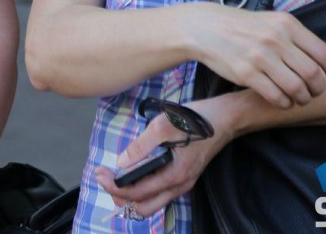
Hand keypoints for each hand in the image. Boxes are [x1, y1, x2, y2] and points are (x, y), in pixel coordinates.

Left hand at [94, 99, 230, 218]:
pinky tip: (134, 172)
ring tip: (115, 176)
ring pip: (151, 202)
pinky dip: (143, 188)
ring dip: (131, 194)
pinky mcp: (184, 176)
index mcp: (174, 176)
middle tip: (105, 177)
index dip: (114, 187)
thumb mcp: (163, 126)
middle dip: (120, 196)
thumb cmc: (196, 120)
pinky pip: (159, 192)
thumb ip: (141, 146)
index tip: (99, 173)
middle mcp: (179, 186)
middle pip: (143, 207)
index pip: (137, 193)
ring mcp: (183, 183)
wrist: (226, 118)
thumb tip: (121, 162)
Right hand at [186, 3, 325, 107]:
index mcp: (287, 25)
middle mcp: (276, 40)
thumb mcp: (272, 21)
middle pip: (312, 74)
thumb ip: (296, 37)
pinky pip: (276, 96)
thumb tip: (323, 59)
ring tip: (298, 98)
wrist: (205, 28)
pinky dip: (284, 103)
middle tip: (313, 92)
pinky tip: (282, 100)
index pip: (323, 52)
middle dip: (318, 89)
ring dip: (302, 98)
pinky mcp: (246, 73)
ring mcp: (260, 57)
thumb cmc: (241, 26)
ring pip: (296, 88)